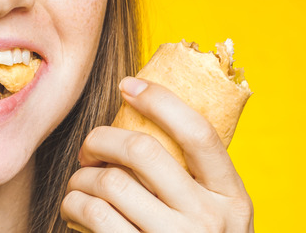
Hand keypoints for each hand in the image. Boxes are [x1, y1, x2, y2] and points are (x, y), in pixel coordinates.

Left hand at [60, 77, 253, 231]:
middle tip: (89, 151)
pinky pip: (91, 215)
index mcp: (233, 199)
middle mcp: (209, 221)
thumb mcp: (214, 215)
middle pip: (140, 150)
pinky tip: (74, 210)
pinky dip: (72, 205)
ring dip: (80, 178)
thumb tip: (144, 113)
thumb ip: (193, 178)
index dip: (160, 100)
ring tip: (78, 187)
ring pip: (108, 183)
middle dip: (101, 140)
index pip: (199, 133)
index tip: (129, 85)